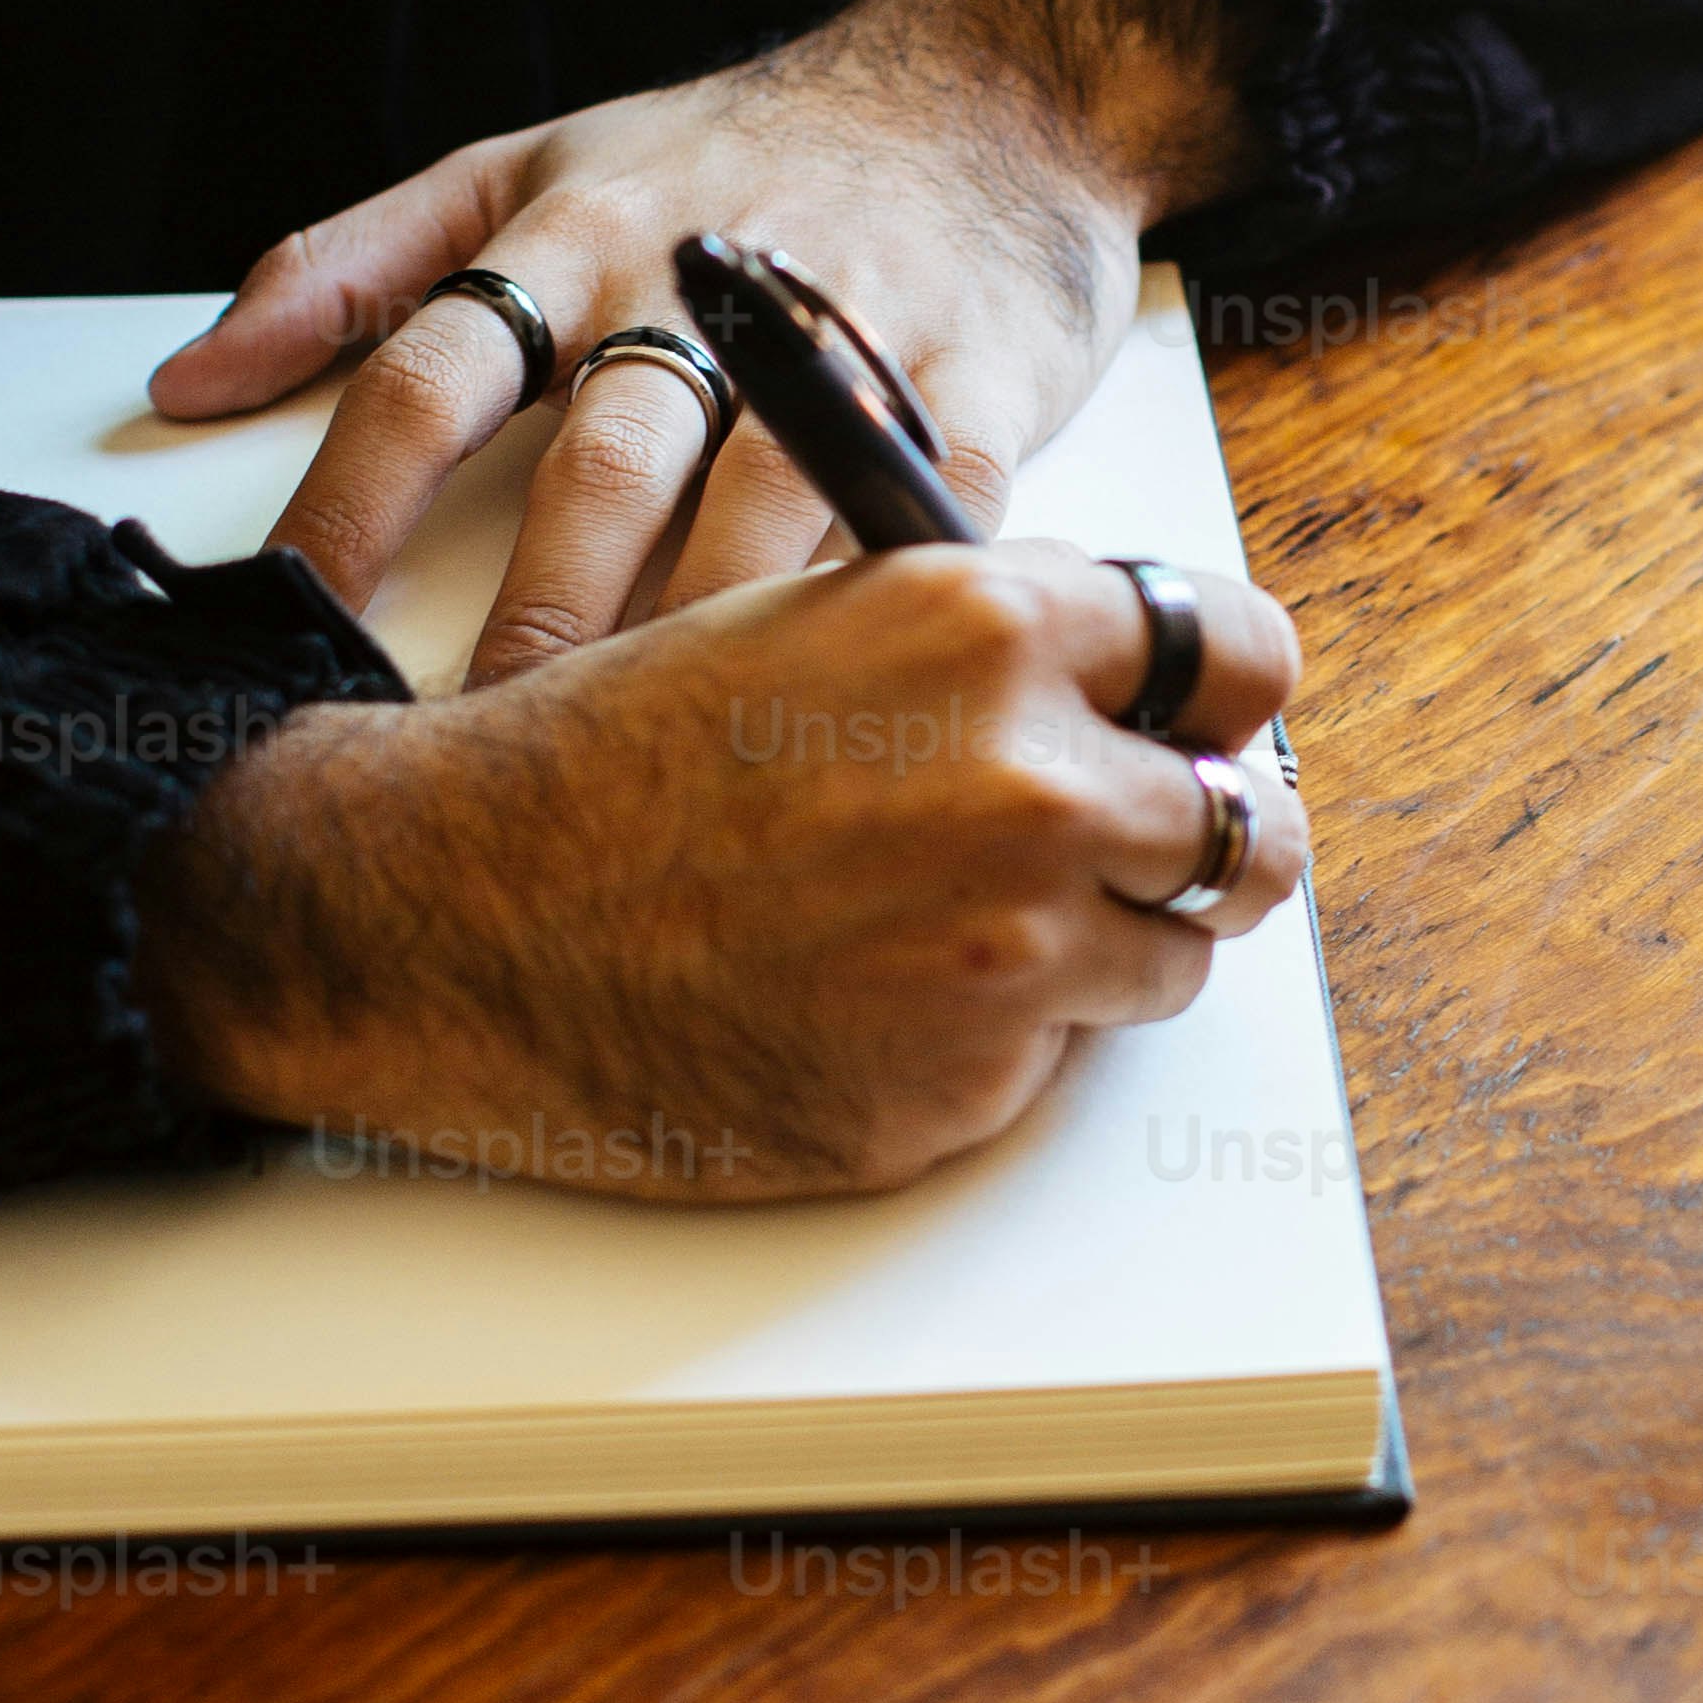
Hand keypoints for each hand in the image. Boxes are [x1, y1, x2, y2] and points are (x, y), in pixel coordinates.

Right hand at [132, 537, 1307, 1196]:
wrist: (450, 915)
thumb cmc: (611, 758)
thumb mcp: (814, 615)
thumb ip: (990, 639)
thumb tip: (1136, 684)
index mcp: (990, 627)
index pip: (1244, 650)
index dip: (1223, 696)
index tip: (1206, 724)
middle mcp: (1028, 784)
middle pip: (1252, 828)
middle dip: (1195, 840)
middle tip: (1126, 853)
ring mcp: (1005, 952)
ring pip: (1172, 957)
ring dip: (1098, 949)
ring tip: (947, 927)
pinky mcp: (964, 1087)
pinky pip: (1051, 1061)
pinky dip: (990, 1042)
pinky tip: (865, 1001)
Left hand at [145, 0, 1263, 682]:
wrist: (983, 92)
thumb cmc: (732, 155)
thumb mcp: (523, 165)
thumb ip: (352, 272)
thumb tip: (186, 384)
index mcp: (571, 235)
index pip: (429, 374)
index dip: (350, 505)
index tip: (292, 626)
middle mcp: (702, 286)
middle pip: (600, 463)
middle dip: (538, 616)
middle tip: (485, 747)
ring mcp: (848, 336)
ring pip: (761, 502)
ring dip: (701, 636)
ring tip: (653, 765)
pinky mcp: (982, 384)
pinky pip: (930, 510)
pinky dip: (892, 598)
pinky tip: (853, 695)